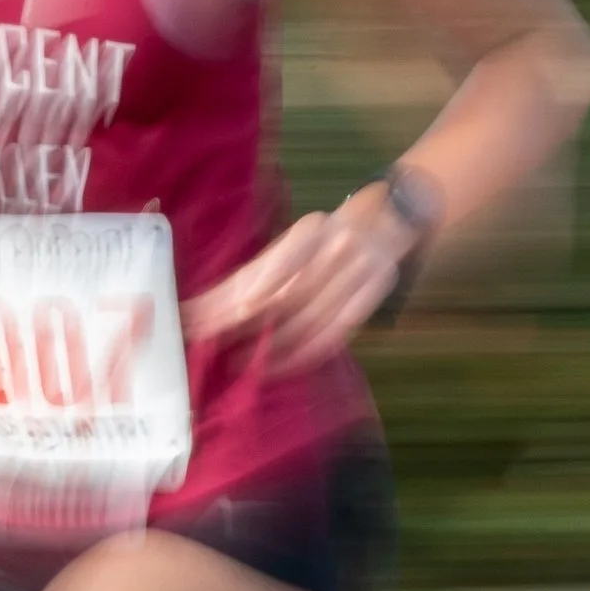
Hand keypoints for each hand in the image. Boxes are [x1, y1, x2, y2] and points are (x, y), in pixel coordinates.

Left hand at [182, 185, 423, 371]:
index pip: (271, 268)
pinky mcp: (371, 298)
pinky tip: (277, 366)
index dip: (241, 294)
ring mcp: (358, 275)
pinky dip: (304, 353)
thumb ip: (265, 270)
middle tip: (205, 339)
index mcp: (309, 232)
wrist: (384, 224)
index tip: (208, 314)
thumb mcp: (296, 241)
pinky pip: (334, 334)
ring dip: (270, 345)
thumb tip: (212, 303)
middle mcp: (334, 250)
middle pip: (283, 296)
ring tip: (236, 361)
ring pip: (307, 320)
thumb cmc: (326, 238)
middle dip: (240, 321)